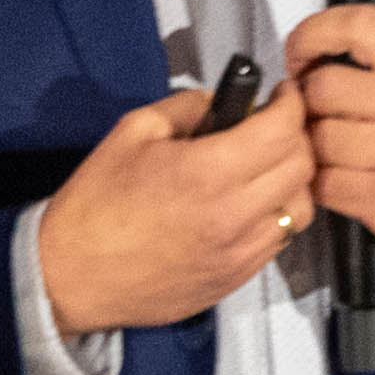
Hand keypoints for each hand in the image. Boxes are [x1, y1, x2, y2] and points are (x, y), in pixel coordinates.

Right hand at [35, 82, 315, 334]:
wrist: (71, 278)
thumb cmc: (94, 206)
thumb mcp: (131, 133)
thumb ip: (185, 108)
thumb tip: (221, 102)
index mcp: (207, 172)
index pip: (283, 128)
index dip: (291, 103)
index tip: (283, 95)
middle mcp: (234, 215)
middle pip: (302, 166)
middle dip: (297, 136)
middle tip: (274, 126)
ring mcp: (239, 252)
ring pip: (301, 208)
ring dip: (294, 181)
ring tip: (267, 168)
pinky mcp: (236, 279)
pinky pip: (279, 241)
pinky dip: (277, 216)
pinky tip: (251, 205)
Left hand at [288, 5, 374, 283]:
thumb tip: (312, 54)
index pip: (354, 25)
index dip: (311, 35)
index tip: (300, 54)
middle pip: (320, 88)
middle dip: (311, 103)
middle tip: (322, 113)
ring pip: (316, 140)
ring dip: (315, 147)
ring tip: (336, 150)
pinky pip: (324, 184)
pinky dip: (325, 183)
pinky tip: (345, 178)